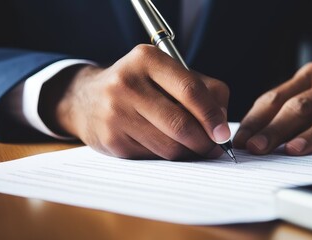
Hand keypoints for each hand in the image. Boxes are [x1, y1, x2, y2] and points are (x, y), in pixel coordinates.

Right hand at [47, 44, 229, 159]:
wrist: (88, 99)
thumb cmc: (141, 87)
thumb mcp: (169, 75)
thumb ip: (205, 91)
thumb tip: (221, 125)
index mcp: (147, 59)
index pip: (190, 90)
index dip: (212, 116)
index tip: (223, 133)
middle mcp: (127, 83)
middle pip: (181, 123)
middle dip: (204, 141)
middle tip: (213, 147)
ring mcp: (115, 112)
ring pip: (169, 146)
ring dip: (188, 152)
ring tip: (191, 147)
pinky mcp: (111, 139)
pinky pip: (153, 157)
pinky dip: (166, 156)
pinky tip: (164, 146)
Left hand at [233, 57, 311, 154]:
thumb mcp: (309, 87)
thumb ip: (284, 106)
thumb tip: (251, 134)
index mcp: (308, 77)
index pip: (276, 98)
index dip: (257, 120)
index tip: (243, 140)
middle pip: (300, 107)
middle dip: (276, 129)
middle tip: (259, 148)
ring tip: (294, 149)